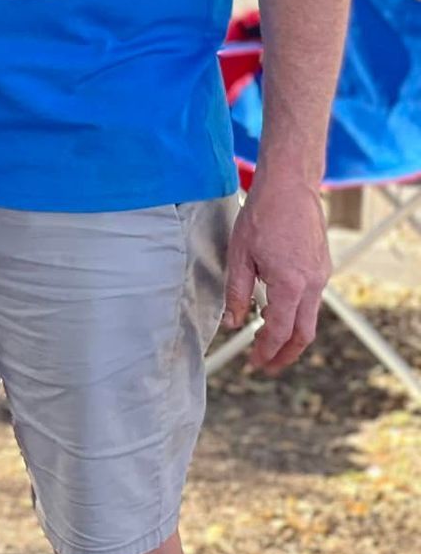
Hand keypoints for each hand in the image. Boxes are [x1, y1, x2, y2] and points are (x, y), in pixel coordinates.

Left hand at [223, 171, 330, 372]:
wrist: (290, 188)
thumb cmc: (262, 216)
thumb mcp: (239, 256)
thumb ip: (236, 293)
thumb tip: (232, 324)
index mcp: (291, 285)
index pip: (281, 331)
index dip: (267, 351)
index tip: (254, 363)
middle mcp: (313, 284)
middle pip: (304, 333)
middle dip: (285, 354)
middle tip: (266, 365)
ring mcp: (322, 275)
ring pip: (310, 317)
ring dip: (291, 334)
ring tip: (266, 340)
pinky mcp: (322, 266)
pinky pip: (312, 299)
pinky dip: (296, 312)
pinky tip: (275, 309)